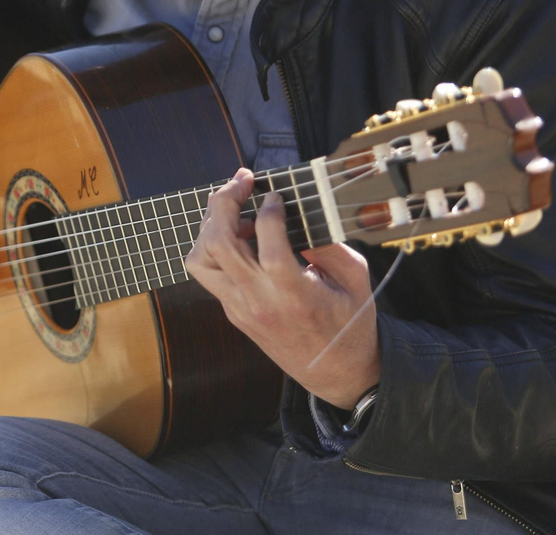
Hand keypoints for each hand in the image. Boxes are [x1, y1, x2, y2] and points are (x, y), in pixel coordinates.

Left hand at [185, 168, 380, 408]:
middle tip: (242, 181)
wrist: (337, 374)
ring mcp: (240, 309)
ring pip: (200, 260)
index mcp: (296, 296)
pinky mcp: (232, 312)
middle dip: (224, 202)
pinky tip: (240, 235)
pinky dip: (215, 245)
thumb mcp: (355, 280)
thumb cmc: (351, 324)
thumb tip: (297, 212)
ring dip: (211, 226)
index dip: (268, 211)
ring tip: (237, 210)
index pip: (268, 244)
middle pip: (219, 244)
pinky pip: (209, 273)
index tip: (276, 195)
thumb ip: (329, 245)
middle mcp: (259, 303)